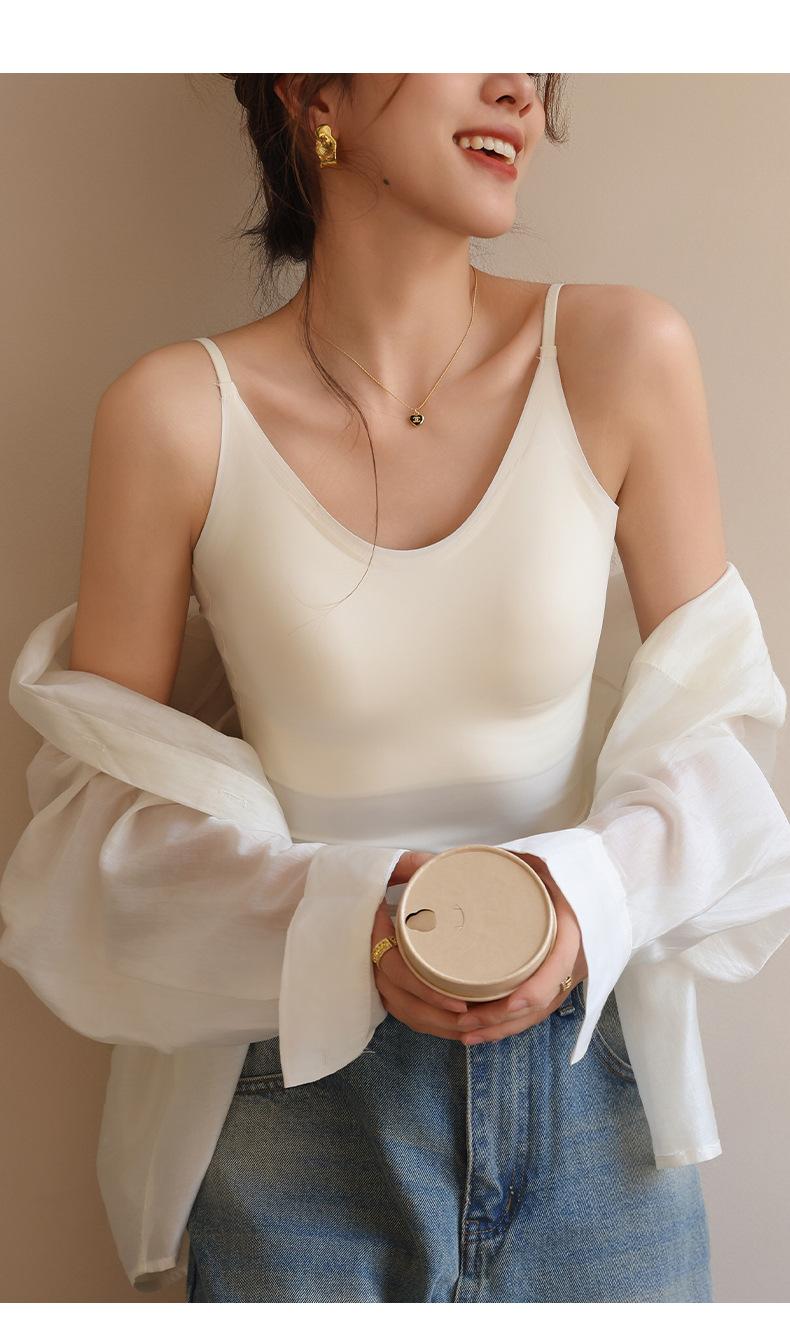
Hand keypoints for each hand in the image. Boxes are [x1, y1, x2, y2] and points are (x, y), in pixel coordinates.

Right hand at [371, 851, 470, 1038]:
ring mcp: (382, 977)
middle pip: (403, 1002)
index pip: (396, 971)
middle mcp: (375, 961)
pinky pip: (409, 1014)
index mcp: (375, 934)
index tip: (460, 1000)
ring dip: (438, 1027)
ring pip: (407, 1013)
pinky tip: (459, 1027)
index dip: (426, 990)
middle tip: (475, 1019)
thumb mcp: (400, 869)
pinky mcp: (393, 987)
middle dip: (439, 1018)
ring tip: (473, 1027)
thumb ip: (411, 865)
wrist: (362, 893)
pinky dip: (432, 1025)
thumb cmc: (388, 881)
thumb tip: (429, 864)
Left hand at [452, 851, 587, 1043]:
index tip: (507, 1004)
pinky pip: (539, 1008)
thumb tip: (444, 861)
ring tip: (465, 1033)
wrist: (609, 877)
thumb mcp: (548, 859)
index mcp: (575, 928)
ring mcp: (570, 971)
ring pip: (538, 1012)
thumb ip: (510, 860)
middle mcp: (575, 957)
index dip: (533, 991)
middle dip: (503, 1020)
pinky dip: (513, 1022)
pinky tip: (486, 1029)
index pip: (557, 969)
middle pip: (541, 1002)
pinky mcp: (560, 977)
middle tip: (463, 1022)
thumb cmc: (573, 866)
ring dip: (503, 1028)